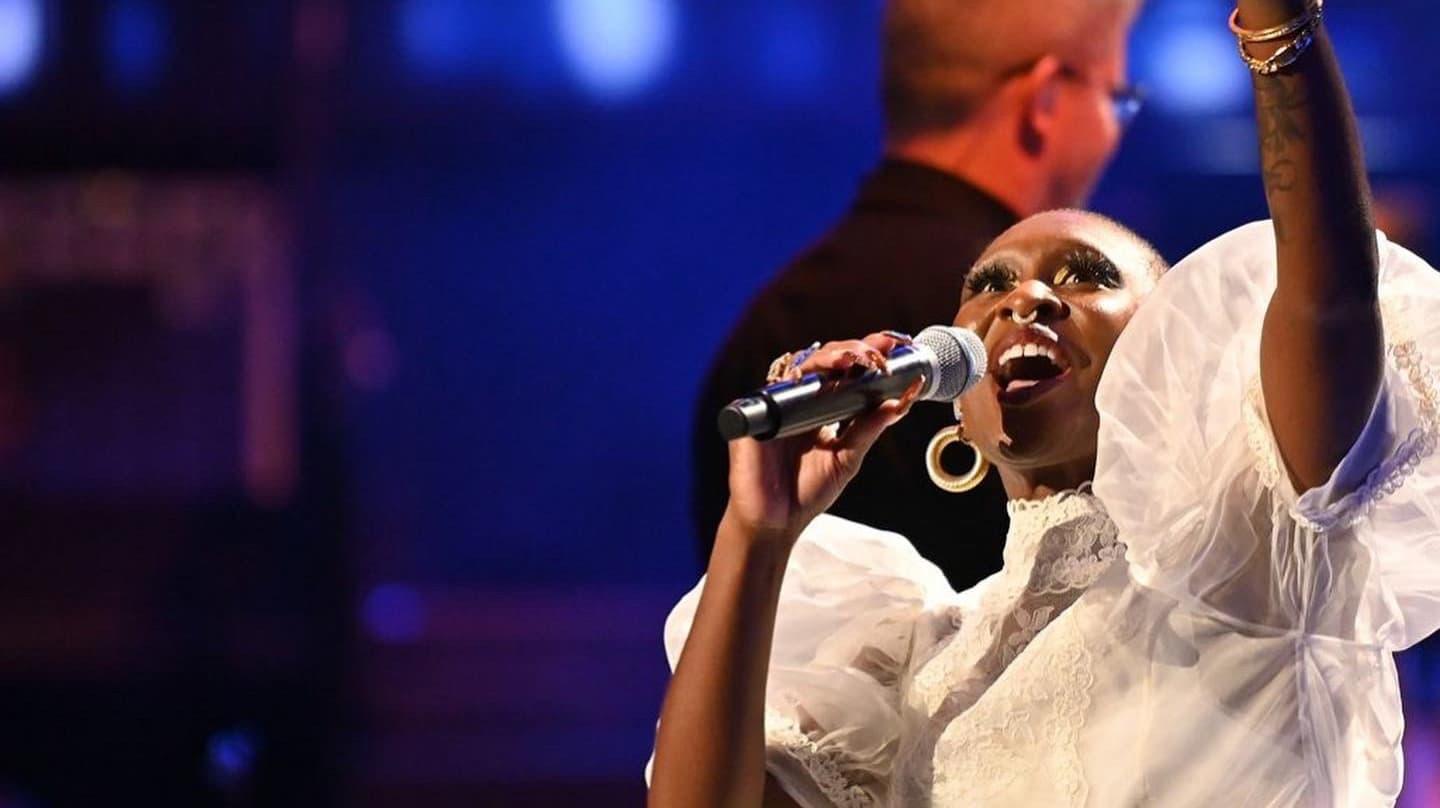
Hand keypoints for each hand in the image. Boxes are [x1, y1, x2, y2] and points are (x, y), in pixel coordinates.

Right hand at [722, 331, 921, 543]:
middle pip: (827, 360)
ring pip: (802, 364)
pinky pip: (774, 387)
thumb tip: (899, 403)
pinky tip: (813, 379)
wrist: (775, 523)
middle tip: (879, 355)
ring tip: (855, 359)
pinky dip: (795, 379)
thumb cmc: (807, 492)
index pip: (847, 372)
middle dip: (856, 350)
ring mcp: (778, 403)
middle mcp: (801, 400)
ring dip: (830, 356)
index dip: (868, 355)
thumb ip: (868, 430)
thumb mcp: (846, 459)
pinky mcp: (755, 414)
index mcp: (824, 408)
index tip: (896, 349)